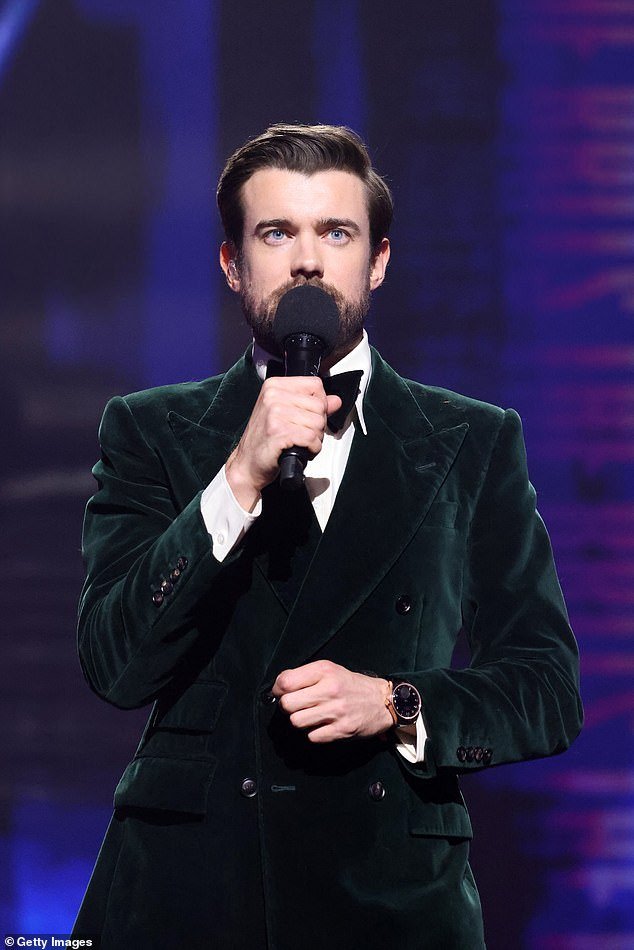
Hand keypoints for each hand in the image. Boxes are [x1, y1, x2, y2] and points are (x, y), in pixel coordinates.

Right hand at [225, 377, 341, 510]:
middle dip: (317, 424)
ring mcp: (275, 413)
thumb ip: (311, 405)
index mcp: (274, 386)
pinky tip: (300, 449)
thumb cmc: (264, 440)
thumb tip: (335, 400)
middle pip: (320, 405)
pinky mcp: (279, 432)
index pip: (315, 385)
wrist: (247, 464)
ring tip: (298, 442)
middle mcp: (273, 396)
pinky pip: (311, 438)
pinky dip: (312, 449)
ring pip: (318, 423)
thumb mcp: (286, 414)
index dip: (319, 403)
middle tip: (301, 433)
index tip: (307, 416)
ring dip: (315, 438)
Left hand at [271, 660, 393, 742]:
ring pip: (297, 722)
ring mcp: (336, 711)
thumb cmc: (351, 684)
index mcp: (325, 671)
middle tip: (297, 705)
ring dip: (300, 721)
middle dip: (288, 707)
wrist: (382, 701)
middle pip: (288, 704)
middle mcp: (330, 689)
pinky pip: (312, 736)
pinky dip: (314, 733)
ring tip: (311, 715)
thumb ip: (305, 675)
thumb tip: (279, 687)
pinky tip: (323, 725)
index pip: (286, 682)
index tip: (282, 692)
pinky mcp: (342, 730)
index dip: (278, 689)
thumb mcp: (330, 670)